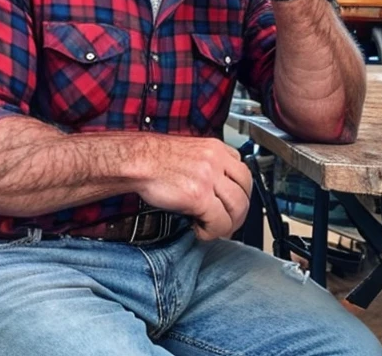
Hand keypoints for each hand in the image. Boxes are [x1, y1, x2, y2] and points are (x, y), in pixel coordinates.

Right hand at [138, 136, 252, 240]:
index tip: (231, 204)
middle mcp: (216, 160)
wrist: (136, 160)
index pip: (243, 172)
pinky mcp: (200, 195)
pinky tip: (200, 230)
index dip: (240, 192)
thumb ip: (207, 165)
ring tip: (214, 228)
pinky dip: (212, 232)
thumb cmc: (153, 158)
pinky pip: (220, 221)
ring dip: (229, 224)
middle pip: (246, 191)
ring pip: (238, 208)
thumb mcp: (189, 152)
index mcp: (214, 148)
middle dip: (239, 212)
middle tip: (227, 222)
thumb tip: (216, 189)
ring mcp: (209, 177)